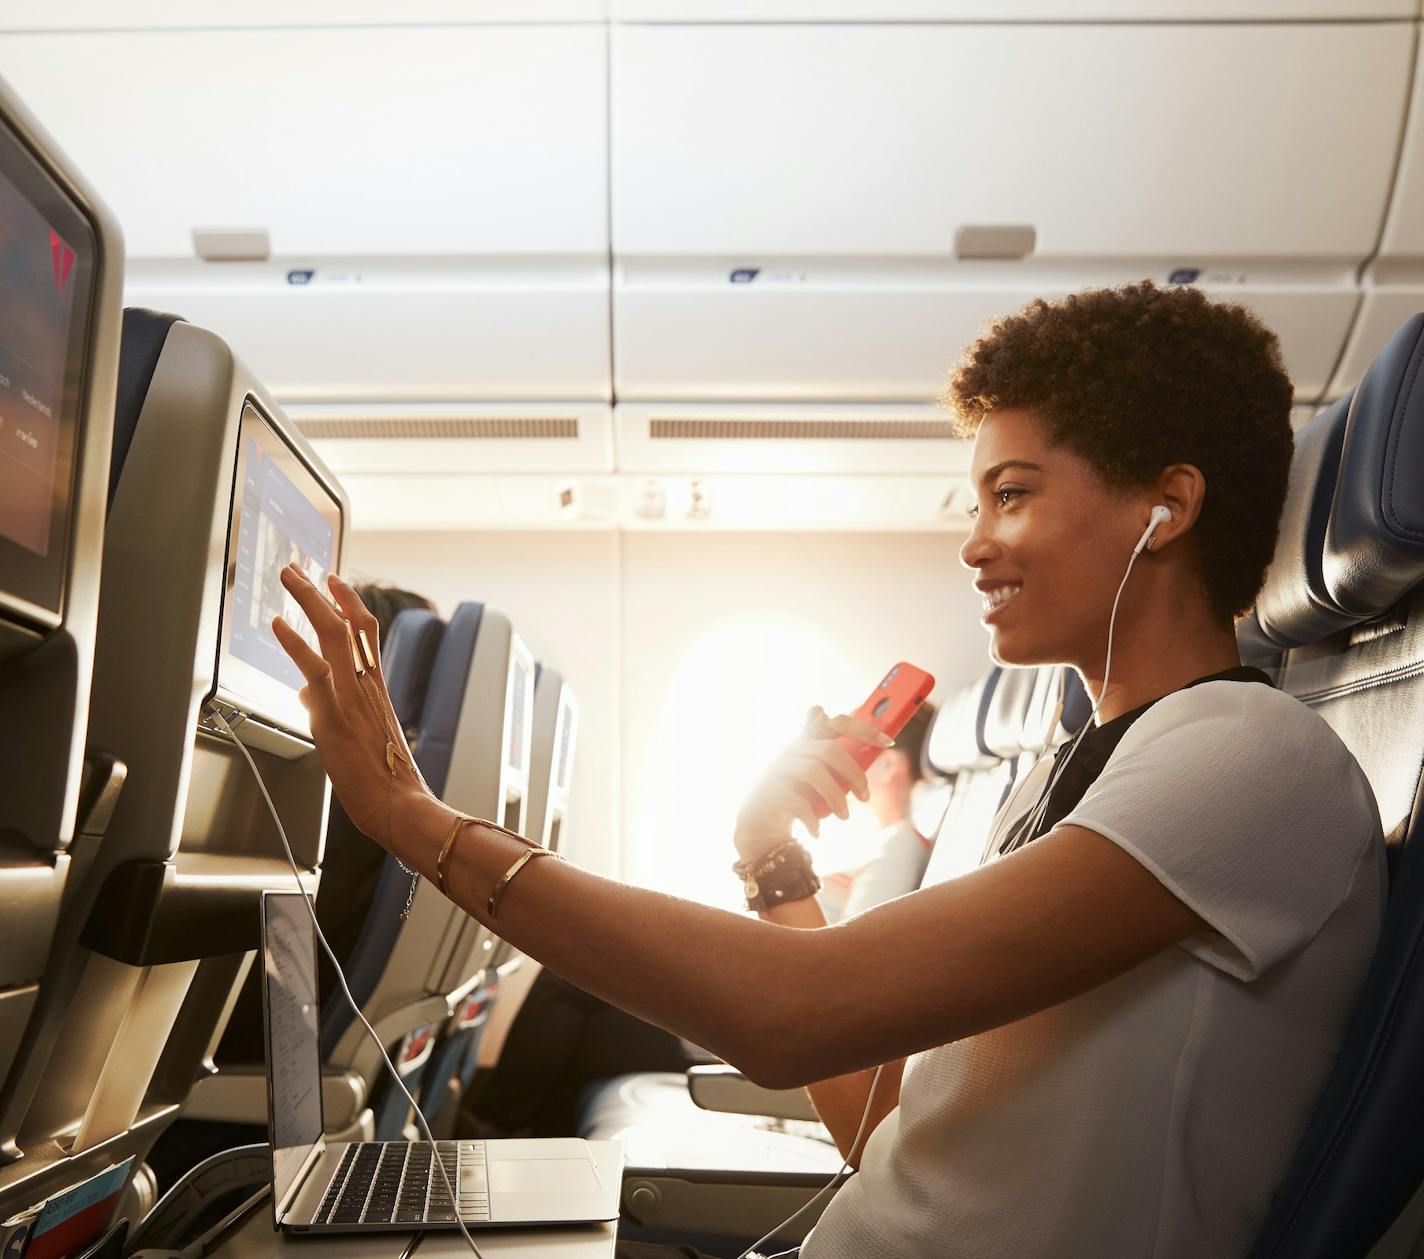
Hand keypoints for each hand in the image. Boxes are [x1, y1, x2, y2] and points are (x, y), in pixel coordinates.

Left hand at [270, 564, 428, 844]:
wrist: (399, 802)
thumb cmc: (382, 778)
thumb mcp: (356, 736)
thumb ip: (329, 708)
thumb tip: (304, 693)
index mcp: (376, 686)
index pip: (366, 632)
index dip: (350, 603)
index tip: (335, 581)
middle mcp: (366, 682)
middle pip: (348, 621)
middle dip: (321, 591)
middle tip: (300, 569)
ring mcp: (352, 693)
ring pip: (333, 633)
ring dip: (307, 600)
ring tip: (288, 577)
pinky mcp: (336, 710)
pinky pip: (314, 666)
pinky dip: (295, 642)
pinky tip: (278, 624)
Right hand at [733, 706, 892, 865]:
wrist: (759, 822)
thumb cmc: (794, 794)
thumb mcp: (813, 772)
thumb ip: (829, 751)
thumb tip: (837, 721)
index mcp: (806, 741)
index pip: (836, 722)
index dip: (863, 729)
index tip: (888, 742)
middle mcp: (790, 749)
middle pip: (829, 750)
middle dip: (854, 774)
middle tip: (865, 796)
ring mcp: (778, 769)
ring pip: (814, 772)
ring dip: (836, 798)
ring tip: (844, 817)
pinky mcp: (770, 791)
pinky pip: (798, 801)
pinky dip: (812, 818)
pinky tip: (817, 831)